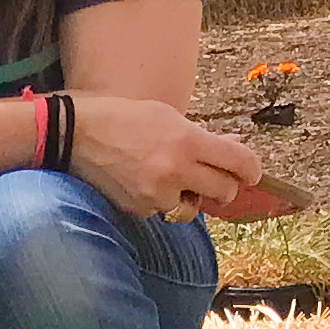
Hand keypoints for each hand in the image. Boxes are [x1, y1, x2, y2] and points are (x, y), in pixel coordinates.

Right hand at [63, 91, 260, 222]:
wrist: (78, 134)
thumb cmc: (125, 118)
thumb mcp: (169, 117)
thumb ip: (202, 137)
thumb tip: (232, 146)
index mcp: (188, 141)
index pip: (238, 162)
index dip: (252, 169)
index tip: (252, 172)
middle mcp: (176, 170)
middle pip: (224, 191)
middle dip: (225, 186)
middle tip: (217, 178)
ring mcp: (156, 193)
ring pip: (193, 208)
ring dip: (192, 198)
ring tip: (176, 182)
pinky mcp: (138, 209)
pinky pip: (164, 211)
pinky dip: (162, 201)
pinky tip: (147, 183)